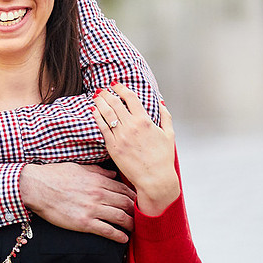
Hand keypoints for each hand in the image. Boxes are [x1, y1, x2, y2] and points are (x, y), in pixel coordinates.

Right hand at [19, 163, 136, 242]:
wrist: (36, 187)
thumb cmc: (54, 175)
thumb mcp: (78, 168)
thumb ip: (97, 171)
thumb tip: (113, 173)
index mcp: (98, 180)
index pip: (124, 189)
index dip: (134, 197)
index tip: (138, 203)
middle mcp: (98, 194)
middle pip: (127, 204)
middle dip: (137, 212)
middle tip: (141, 218)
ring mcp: (92, 209)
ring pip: (121, 218)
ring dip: (131, 225)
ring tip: (135, 229)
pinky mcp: (84, 222)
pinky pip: (108, 230)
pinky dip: (118, 236)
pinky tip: (123, 239)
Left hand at [93, 83, 179, 215]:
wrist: (154, 179)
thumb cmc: (163, 158)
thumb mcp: (169, 135)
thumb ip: (165, 116)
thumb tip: (160, 102)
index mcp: (145, 121)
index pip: (130, 98)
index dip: (121, 88)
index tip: (116, 84)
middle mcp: (131, 126)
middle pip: (115, 103)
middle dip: (107, 93)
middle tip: (102, 89)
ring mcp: (120, 136)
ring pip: (106, 113)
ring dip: (100, 102)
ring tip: (97, 96)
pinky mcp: (112, 146)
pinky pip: (102, 128)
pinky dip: (97, 117)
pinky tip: (94, 111)